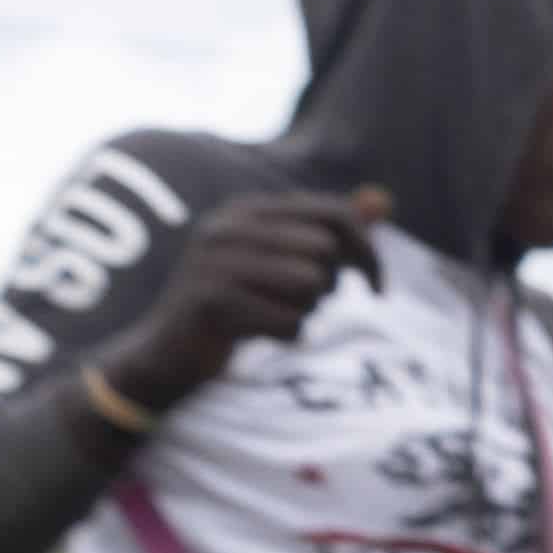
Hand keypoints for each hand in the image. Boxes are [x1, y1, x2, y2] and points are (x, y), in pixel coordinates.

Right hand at [97, 187, 388, 414]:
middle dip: (328, 286)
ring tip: (271, 315)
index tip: (376, 287)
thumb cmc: (241, 305)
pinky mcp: (212, 301)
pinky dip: (286, 336)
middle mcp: (228, 226)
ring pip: (310, 284)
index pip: (334, 214)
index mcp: (248, 210)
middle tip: (299, 304)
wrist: (171, 351)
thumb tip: (382, 200)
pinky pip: (290, 322)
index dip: (368, 252)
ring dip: (305, 311)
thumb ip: (333, 232)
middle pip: (325, 250)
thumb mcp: (287, 263)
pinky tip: (256, 335)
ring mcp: (215, 261)